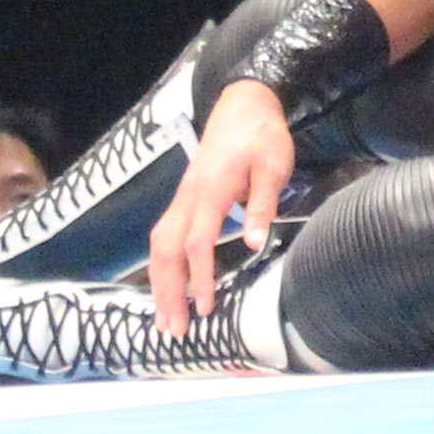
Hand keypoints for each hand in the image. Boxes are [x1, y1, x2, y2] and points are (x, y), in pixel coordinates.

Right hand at [148, 80, 295, 336]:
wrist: (244, 104)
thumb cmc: (262, 136)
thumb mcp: (273, 166)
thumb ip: (263, 203)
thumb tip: (253, 243)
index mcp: (211, 191)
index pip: (197, 242)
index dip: (199, 278)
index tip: (206, 308)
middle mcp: (188, 196)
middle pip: (167, 251)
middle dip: (169, 292)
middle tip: (176, 330)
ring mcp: (182, 197)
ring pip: (159, 245)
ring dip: (160, 283)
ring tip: (165, 319)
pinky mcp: (184, 197)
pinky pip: (164, 235)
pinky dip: (162, 264)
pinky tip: (167, 285)